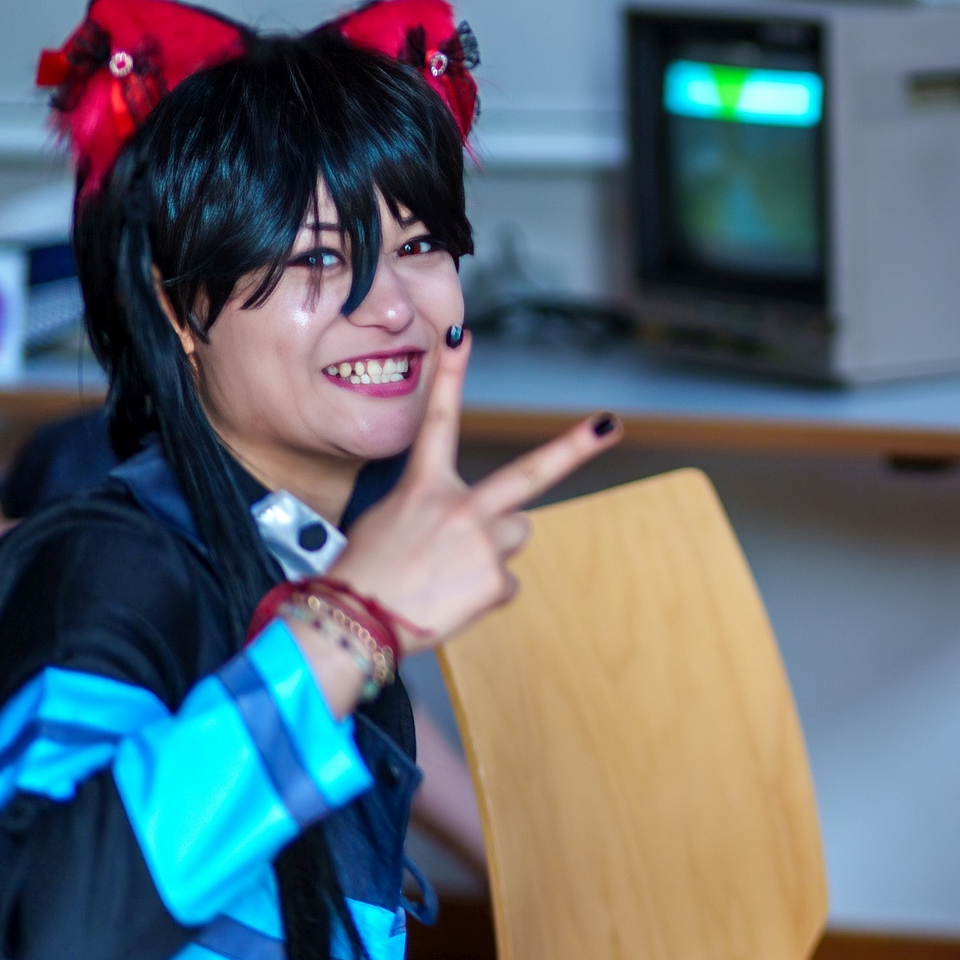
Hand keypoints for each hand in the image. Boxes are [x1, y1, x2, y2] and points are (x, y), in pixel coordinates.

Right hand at [328, 328, 617, 661]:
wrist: (350, 625)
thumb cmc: (363, 575)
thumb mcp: (387, 524)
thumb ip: (435, 511)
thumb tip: (472, 528)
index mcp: (423, 486)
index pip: (439, 420)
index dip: (451, 375)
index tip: (462, 335)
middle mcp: (460, 506)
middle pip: (530, 472)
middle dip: (575, 447)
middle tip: (609, 425)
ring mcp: (483, 543)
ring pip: (514, 534)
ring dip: (492, 549)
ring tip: (449, 572)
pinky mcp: (497, 581)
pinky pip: (505, 582)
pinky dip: (483, 592)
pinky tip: (452, 599)